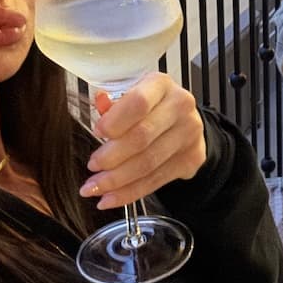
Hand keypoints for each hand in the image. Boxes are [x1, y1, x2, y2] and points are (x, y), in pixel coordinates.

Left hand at [78, 72, 206, 208]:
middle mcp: (180, 107)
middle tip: (92, 166)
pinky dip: (129, 193)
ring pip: (148, 163)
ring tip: (93, 188)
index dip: (115, 120)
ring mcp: (189, 134)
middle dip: (111, 156)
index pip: (139, 102)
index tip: (97, 132)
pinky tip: (110, 198)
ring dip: (116, 180)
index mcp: (161, 84)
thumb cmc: (151, 107)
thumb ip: (114, 102)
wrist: (185, 122)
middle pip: (142, 137)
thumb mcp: (133, 94)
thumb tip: (100, 103)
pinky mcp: (191, 159)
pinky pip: (155, 181)